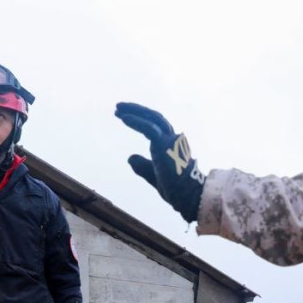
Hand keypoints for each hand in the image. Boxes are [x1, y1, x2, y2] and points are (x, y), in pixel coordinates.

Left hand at [115, 102, 205, 222]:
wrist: (185, 194)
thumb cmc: (173, 187)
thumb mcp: (153, 174)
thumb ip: (142, 165)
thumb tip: (130, 157)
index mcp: (171, 144)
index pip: (155, 125)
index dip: (140, 118)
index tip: (124, 116)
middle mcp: (172, 138)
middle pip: (153, 117)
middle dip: (136, 110)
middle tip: (118, 108)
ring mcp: (169, 139)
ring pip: (152, 118)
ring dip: (134, 111)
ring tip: (117, 109)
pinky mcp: (164, 144)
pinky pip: (149, 128)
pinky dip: (136, 121)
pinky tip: (123, 118)